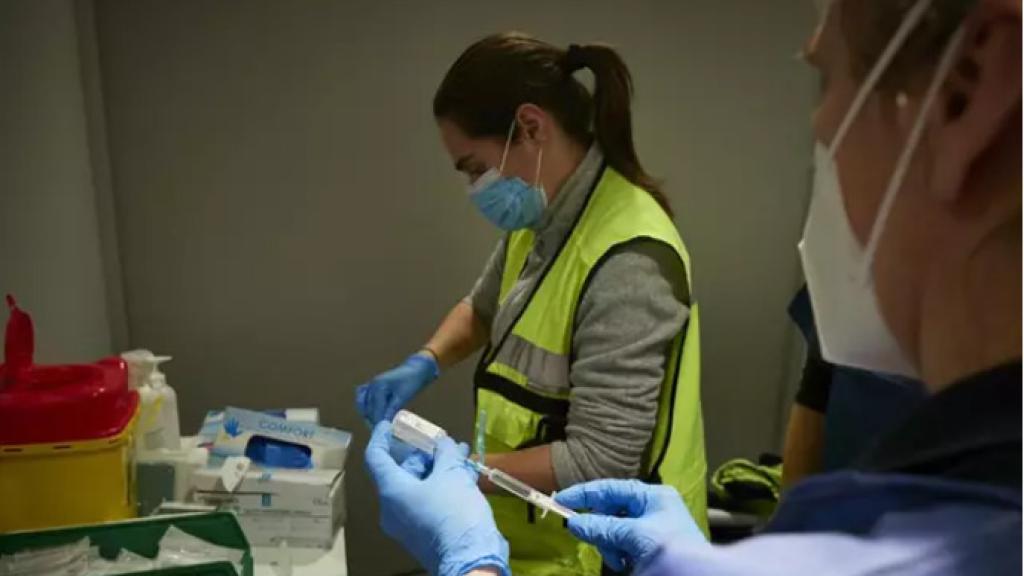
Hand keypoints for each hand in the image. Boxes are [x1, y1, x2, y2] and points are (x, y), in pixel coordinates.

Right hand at [355, 353, 438, 424]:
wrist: (416, 369)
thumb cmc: (412, 381)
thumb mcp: (403, 396)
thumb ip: (392, 410)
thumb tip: (385, 424)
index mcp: (378, 387)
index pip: (375, 410)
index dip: (378, 423)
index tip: (380, 434)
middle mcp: (371, 386)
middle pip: (368, 409)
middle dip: (372, 421)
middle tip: (378, 432)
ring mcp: (371, 385)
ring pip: (364, 405)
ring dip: (368, 416)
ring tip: (376, 426)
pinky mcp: (373, 387)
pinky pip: (363, 398)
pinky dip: (365, 407)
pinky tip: (370, 415)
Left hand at [365, 422, 509, 575]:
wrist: (470, 559)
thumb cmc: (455, 512)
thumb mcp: (452, 473)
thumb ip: (445, 452)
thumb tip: (443, 444)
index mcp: (391, 491)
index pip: (375, 457)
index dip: (381, 437)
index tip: (388, 424)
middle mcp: (392, 509)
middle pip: (400, 472)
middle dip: (422, 454)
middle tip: (442, 442)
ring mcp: (406, 524)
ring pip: (416, 487)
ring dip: (436, 470)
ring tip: (459, 456)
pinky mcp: (421, 534)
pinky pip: (425, 502)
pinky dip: (439, 487)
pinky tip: (462, 477)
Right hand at [555, 479, 705, 571]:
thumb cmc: (671, 549)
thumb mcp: (634, 534)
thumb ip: (603, 527)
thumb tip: (574, 522)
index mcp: (653, 496)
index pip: (611, 488)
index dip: (584, 493)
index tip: (560, 501)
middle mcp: (651, 509)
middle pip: (610, 511)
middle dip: (601, 527)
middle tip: (594, 539)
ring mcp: (649, 530)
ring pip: (612, 531)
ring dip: (610, 545)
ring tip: (620, 559)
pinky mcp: (646, 549)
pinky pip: (621, 546)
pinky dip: (618, 555)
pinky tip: (625, 563)